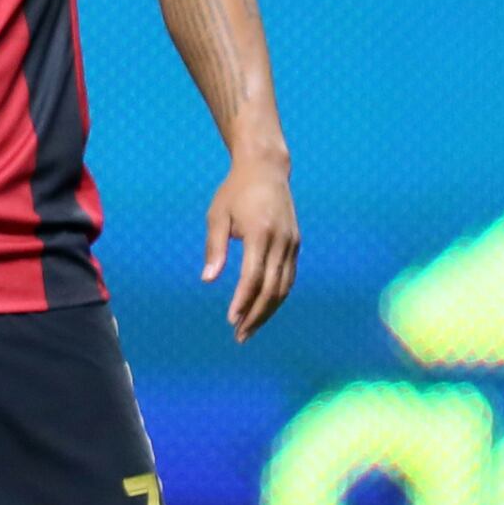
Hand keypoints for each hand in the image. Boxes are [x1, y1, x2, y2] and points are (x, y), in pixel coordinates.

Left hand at [201, 157, 299, 340]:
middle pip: (272, 288)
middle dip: (256, 315)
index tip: (231, 319)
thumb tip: (208, 279)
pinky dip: (277, 297)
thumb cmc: (235, 191)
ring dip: (268, 311)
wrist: (266, 168)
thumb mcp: (217, 215)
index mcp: (260, 233)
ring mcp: (291, 243)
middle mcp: (281, 241)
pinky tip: (263, 309)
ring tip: (249, 329)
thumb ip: (215, 247)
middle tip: (240, 336)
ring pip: (284, 287)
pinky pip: (288, 277)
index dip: (243, 301)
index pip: (253, 276)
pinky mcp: (295, 244)